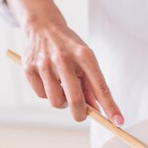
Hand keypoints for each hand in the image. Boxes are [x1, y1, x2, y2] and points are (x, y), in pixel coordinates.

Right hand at [6, 0, 123, 124]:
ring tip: (62, 89)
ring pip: (56, 101)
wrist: (42, 25)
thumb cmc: (69, 47)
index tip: (118, 121)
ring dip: (62, 102)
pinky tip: (48, 80)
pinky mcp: (29, 68)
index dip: (110, 107)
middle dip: (81, 114)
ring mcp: (44, 63)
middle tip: (82, 115)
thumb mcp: (85, 59)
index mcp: (84, 55)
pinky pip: (41, 94)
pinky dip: (46, 93)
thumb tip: (97, 110)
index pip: (100, 87)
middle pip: (76, 100)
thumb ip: (91, 84)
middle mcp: (64, 58)